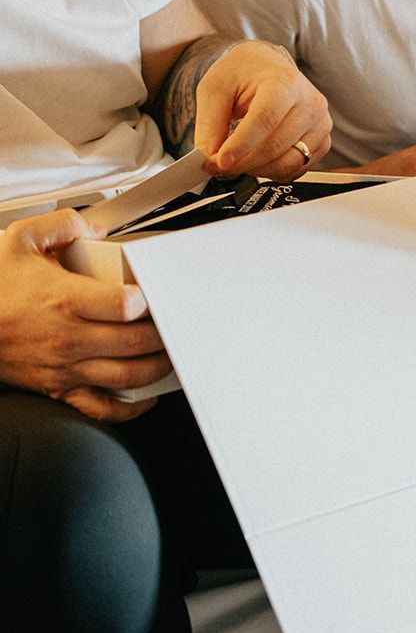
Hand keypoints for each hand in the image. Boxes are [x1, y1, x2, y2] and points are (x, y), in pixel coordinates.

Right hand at [0, 211, 169, 422]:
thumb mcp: (20, 241)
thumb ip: (62, 224)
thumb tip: (94, 227)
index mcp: (65, 300)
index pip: (125, 306)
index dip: (151, 299)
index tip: (161, 293)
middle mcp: (69, 337)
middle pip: (136, 342)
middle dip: (165, 333)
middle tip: (177, 322)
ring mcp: (66, 366)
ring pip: (127, 376)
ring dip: (158, 367)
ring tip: (171, 352)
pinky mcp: (58, 388)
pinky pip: (101, 408)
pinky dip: (130, 407)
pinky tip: (146, 395)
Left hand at [196, 41, 331, 179]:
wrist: (265, 69)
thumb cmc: (242, 75)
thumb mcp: (214, 89)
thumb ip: (210, 125)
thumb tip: (212, 159)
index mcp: (285, 82)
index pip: (266, 119)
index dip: (241, 144)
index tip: (220, 161)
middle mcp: (310, 103)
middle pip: (275, 146)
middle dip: (242, 162)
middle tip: (216, 165)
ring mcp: (320, 124)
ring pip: (288, 163)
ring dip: (256, 169)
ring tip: (237, 160)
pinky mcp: (323, 141)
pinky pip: (297, 169)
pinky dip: (273, 172)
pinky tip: (257, 160)